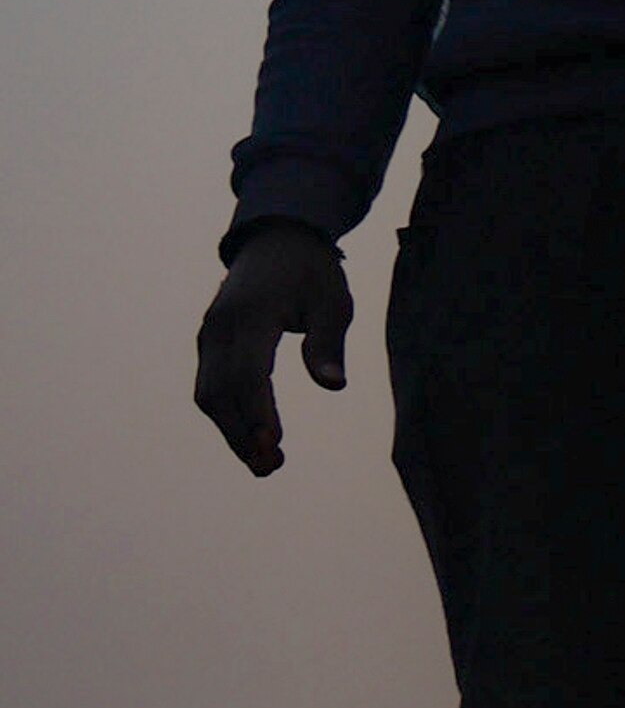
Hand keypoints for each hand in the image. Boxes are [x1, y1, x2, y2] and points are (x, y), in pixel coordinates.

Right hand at [194, 223, 351, 477]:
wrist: (275, 240)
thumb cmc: (311, 272)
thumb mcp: (333, 301)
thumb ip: (328, 342)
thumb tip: (333, 386)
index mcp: (251, 315)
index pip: (248, 372)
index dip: (258, 411)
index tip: (274, 443)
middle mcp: (219, 328)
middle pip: (219, 392)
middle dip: (241, 434)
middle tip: (272, 467)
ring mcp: (209, 336)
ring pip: (208, 394)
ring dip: (232, 432)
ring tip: (266, 463)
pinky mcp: (209, 345)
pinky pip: (211, 386)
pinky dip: (228, 416)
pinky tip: (253, 438)